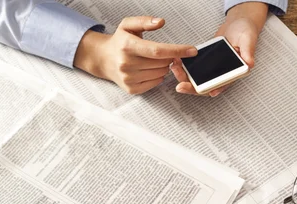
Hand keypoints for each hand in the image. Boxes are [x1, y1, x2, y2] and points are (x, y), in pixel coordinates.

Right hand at [74, 16, 197, 94]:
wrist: (104, 59)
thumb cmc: (120, 41)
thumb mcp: (128, 25)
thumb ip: (145, 21)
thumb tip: (161, 21)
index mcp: (127, 46)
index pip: (158, 50)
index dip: (177, 50)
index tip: (192, 51)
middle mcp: (127, 63)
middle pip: (162, 63)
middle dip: (168, 57)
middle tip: (162, 52)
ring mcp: (129, 78)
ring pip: (161, 73)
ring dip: (163, 66)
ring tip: (152, 60)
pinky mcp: (132, 89)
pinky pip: (156, 83)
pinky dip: (158, 76)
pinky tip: (149, 69)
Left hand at [171, 2, 267, 96]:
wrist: (238, 24)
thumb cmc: (245, 32)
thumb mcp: (248, 40)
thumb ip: (248, 51)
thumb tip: (250, 63)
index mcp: (234, 71)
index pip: (225, 84)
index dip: (216, 89)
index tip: (208, 92)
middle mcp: (222, 73)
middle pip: (206, 86)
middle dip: (192, 87)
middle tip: (180, 86)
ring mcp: (213, 69)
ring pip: (197, 79)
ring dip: (185, 77)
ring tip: (175, 68)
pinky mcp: (205, 62)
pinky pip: (194, 68)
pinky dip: (185, 67)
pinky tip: (176, 61)